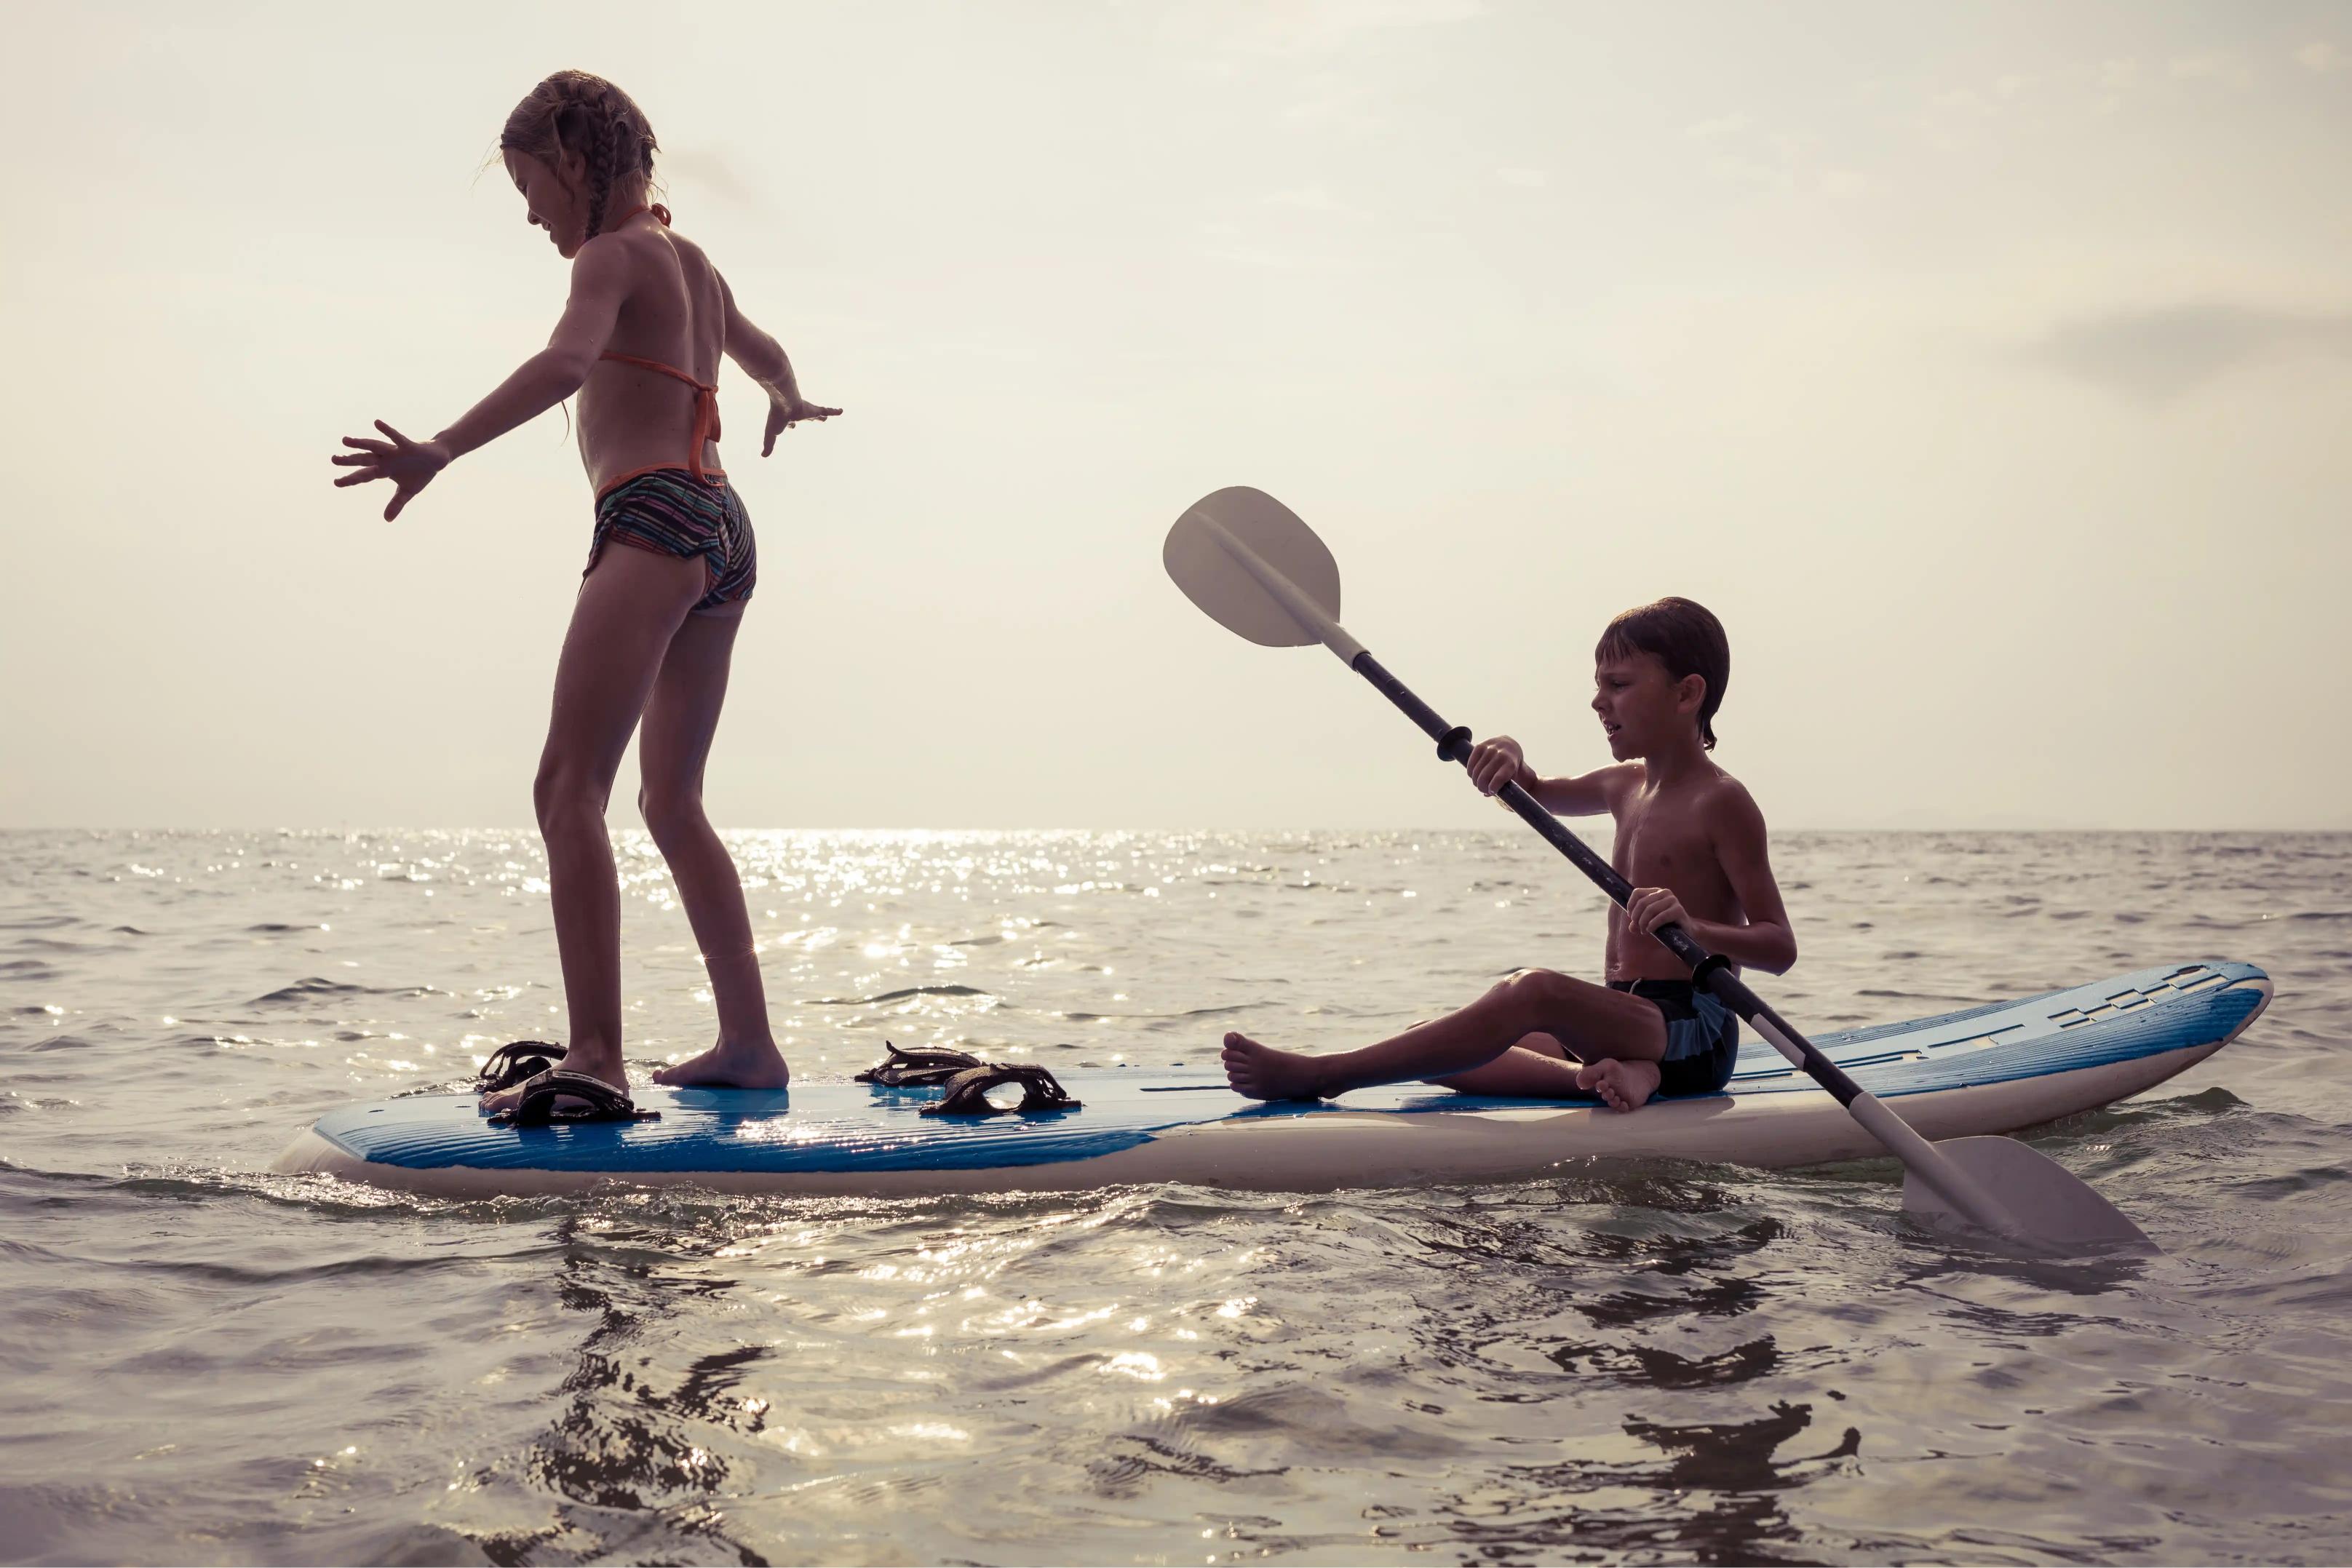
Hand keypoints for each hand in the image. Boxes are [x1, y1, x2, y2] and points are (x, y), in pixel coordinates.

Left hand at [331, 421, 449, 520]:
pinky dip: (387, 431)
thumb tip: (386, 520)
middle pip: (364, 459)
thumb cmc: (420, 473)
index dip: (350, 479)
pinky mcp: (407, 446)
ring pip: (374, 446)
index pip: (364, 475)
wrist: (438, 458)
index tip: (336, 482)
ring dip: (360, 444)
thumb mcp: (408, 492)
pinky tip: (376, 423)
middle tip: (333, 459)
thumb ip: (396, 504)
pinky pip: (396, 438)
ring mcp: (395, 451)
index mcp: (384, 470)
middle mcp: (386, 459)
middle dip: (349, 460)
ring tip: (345, 440)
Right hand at [762, 394, 841, 454]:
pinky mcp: (814, 409)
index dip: (792, 425)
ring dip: (821, 414)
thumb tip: (763, 456)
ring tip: (825, 416)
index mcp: (789, 418)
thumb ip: (769, 444)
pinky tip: (842, 411)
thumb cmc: (777, 416)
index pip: (791, 422)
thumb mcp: (772, 433)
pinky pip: (827, 410)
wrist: (783, 401)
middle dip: (809, 418)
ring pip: (817, 413)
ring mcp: (807, 411)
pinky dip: (835, 411)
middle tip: (814, 419)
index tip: (793, 426)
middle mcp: (799, 414)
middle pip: (806, 417)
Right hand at [1465, 735, 1525, 795]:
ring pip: (1475, 772)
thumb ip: (1501, 787)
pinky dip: (1470, 773)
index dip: (1492, 788)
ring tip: (1479, 782)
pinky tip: (1475, 774)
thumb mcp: (1511, 776)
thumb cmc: (1510, 766)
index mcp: (1510, 764)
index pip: (1499, 778)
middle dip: (1481, 787)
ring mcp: (1489, 749)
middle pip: (1484, 777)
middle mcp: (1500, 755)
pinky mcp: (1480, 746)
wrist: (1509, 745)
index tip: (1490, 791)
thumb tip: (1486, 794)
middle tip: (1483, 789)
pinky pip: (1470, 764)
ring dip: (1475, 781)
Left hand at [1624, 886, 1687, 938]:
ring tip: (1644, 931)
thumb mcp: (1649, 922)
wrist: (1685, 932)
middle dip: (1637, 917)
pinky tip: (1650, 930)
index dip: (1631, 905)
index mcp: (1656, 892)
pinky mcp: (1678, 910)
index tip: (1631, 918)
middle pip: (1642, 903)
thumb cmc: (1665, 925)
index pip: (1637, 893)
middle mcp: (1665, 893)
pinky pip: (1661, 917)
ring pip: (1650, 909)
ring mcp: (1673, 900)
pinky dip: (1653, 924)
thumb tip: (1631, 928)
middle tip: (1638, 928)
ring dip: (1644, 922)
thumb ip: (1638, 923)